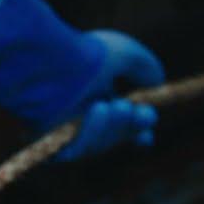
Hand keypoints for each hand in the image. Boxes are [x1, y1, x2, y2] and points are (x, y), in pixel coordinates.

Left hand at [55, 30, 163, 161]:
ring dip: (112, 127)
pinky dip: (90, 133)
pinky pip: (75, 149)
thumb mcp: (124, 53)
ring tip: (110, 104)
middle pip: (111, 136)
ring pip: (97, 144)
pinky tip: (97, 110)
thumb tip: (157, 83)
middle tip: (146, 115)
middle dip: (131, 127)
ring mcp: (61, 130)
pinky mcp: (46, 142)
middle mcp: (76, 114)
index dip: (135, 131)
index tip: (149, 135)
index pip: (117, 122)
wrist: (48, 58)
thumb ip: (144, 67)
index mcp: (91, 94)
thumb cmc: (84, 53)